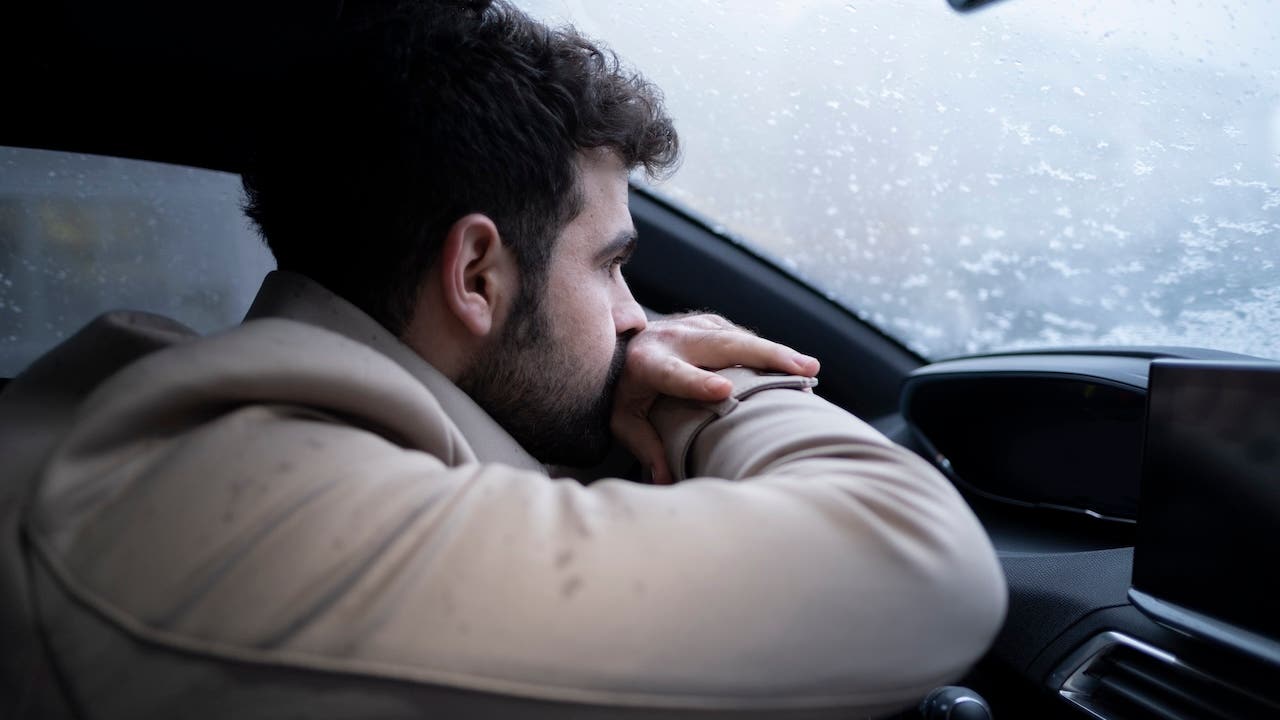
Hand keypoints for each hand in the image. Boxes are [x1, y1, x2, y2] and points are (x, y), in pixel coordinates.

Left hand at [610, 313, 818, 484]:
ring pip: (739, 338)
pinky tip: (793, 364)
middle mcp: (672, 338)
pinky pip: (741, 336)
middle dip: (764, 357)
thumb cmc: (624, 391)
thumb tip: (666, 480)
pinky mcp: (708, 323)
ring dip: (776, 352)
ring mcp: (693, 326)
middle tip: (801, 369)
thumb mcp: (623, 420)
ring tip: (809, 368)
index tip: (725, 391)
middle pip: (722, 346)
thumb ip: (646, 446)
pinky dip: (768, 351)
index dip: (699, 382)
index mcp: (646, 363)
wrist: (617, 344)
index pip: (676, 375)